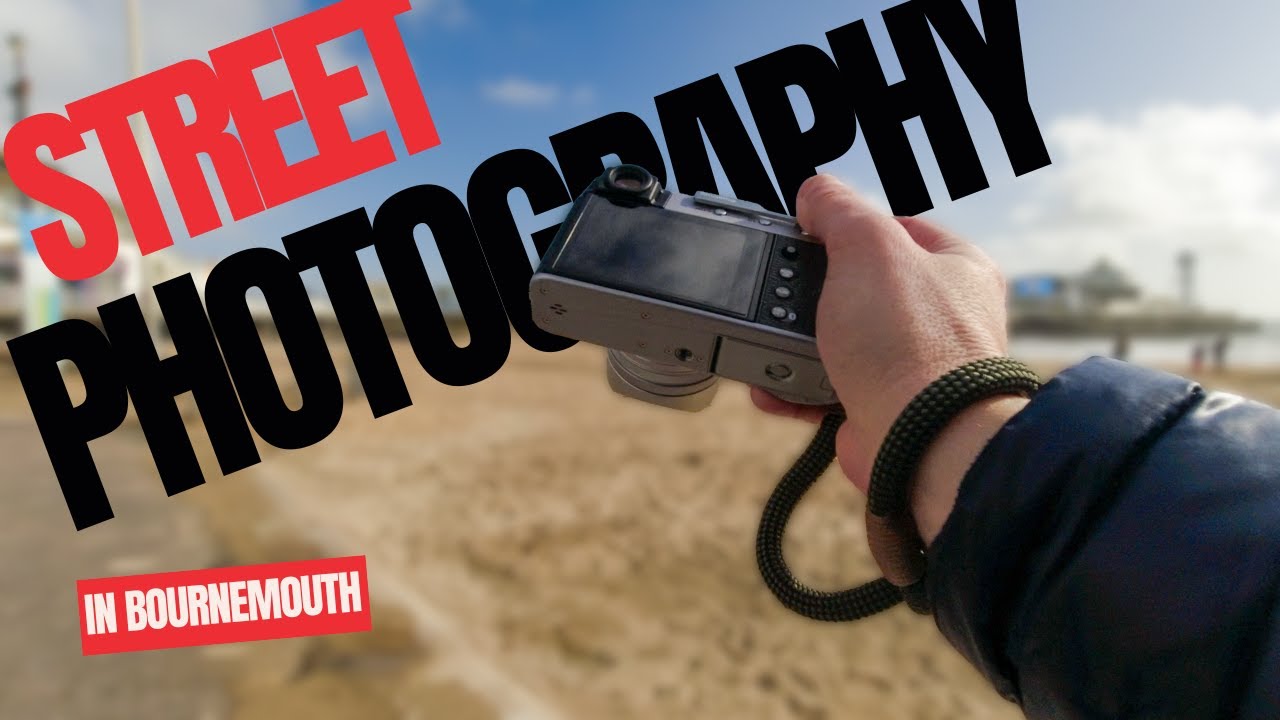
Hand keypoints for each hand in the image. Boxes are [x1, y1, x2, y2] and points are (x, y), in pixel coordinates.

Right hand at [752, 175, 1023, 543]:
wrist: (922, 440)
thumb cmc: (913, 342)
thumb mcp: (868, 247)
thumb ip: (838, 210)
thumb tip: (815, 192)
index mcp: (957, 268)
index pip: (897, 228)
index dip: (849, 228)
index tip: (811, 232)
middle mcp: (942, 318)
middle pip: (860, 287)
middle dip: (813, 293)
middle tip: (782, 291)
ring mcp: (912, 366)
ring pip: (839, 341)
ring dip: (795, 345)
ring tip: (769, 342)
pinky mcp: (882, 407)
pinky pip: (826, 389)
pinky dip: (793, 388)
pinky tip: (771, 386)